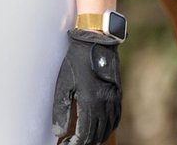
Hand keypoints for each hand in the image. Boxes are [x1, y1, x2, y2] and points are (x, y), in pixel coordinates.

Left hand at [52, 28, 121, 144]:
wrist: (96, 41)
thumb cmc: (76, 61)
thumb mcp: (63, 84)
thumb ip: (61, 110)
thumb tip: (59, 132)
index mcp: (90, 103)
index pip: (84, 134)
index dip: (75, 143)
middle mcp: (104, 104)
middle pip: (96, 134)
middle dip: (85, 143)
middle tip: (73, 144)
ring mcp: (113, 100)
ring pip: (107, 128)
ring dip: (96, 137)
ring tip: (86, 140)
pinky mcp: (117, 94)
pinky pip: (115, 118)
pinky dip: (108, 128)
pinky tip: (101, 128)